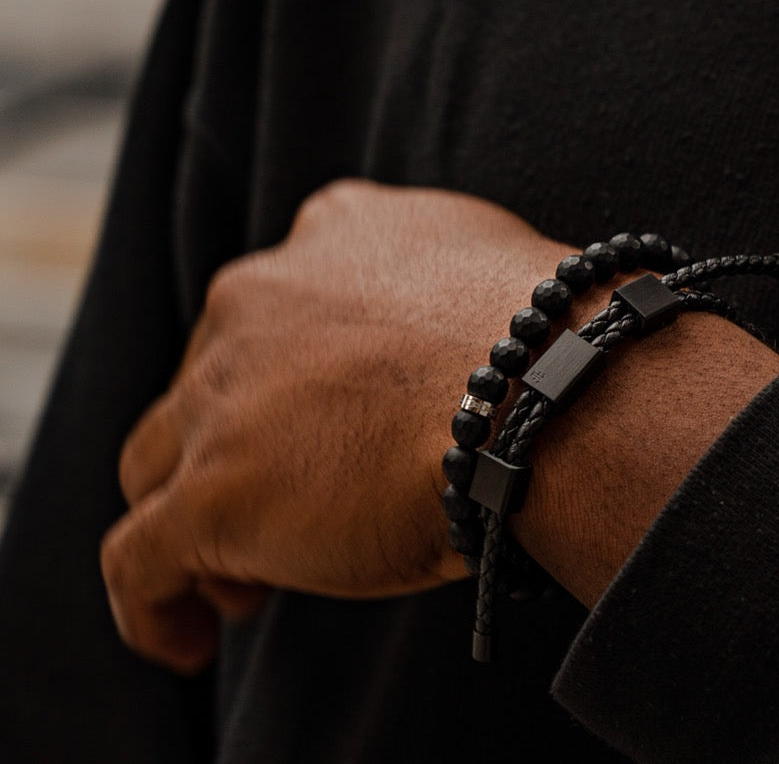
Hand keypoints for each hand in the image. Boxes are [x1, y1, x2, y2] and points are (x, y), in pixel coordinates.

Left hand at [100, 180, 574, 674]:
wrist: (544, 391)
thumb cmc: (548, 342)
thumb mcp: (484, 258)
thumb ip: (434, 275)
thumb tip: (448, 328)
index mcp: (332, 230)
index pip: (279, 299)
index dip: (289, 374)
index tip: (319, 424)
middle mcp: (259, 296)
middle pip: (209, 381)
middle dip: (238, 444)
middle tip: (295, 505)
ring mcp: (224, 393)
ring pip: (156, 461)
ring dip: (192, 515)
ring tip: (246, 579)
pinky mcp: (212, 490)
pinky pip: (139, 561)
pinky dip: (154, 604)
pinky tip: (187, 639)